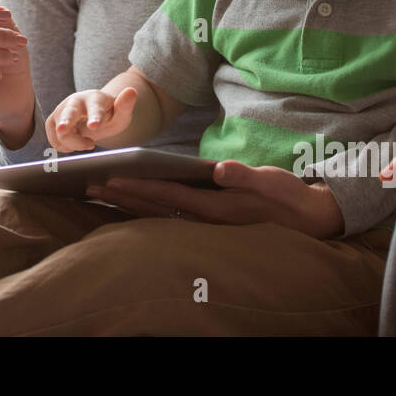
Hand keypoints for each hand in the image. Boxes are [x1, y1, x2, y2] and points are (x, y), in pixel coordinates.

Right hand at [46, 87, 136, 151]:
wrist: (94, 114)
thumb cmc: (109, 114)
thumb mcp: (122, 113)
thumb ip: (126, 105)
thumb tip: (131, 91)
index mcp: (94, 98)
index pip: (95, 108)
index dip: (94, 117)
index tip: (94, 126)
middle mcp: (75, 101)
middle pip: (68, 113)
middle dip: (65, 122)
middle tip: (62, 130)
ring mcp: (62, 110)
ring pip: (62, 133)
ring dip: (74, 144)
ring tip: (89, 142)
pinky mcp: (53, 120)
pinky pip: (54, 139)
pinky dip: (64, 146)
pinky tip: (75, 143)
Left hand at [85, 161, 344, 238]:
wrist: (307, 220)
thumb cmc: (286, 196)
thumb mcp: (272, 181)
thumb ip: (246, 177)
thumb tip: (221, 170)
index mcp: (217, 207)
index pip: (168, 196)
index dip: (139, 187)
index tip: (112, 178)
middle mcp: (205, 220)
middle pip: (154, 209)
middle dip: (121, 198)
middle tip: (88, 186)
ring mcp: (205, 224)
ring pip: (157, 216)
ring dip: (128, 206)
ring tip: (100, 194)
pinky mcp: (208, 223)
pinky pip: (169, 218)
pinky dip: (146, 210)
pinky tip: (130, 204)